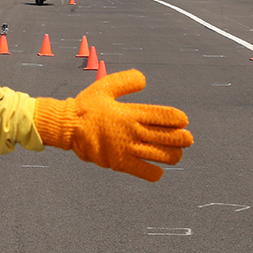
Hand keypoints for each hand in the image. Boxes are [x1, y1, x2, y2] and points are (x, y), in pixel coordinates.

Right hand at [34, 70, 192, 181]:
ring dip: (174, 155)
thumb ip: (127, 81)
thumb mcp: (105, 85)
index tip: (181, 121)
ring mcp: (127, 148)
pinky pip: (147, 173)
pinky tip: (156, 168)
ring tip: (175, 154)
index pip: (166, 116)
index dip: (179, 119)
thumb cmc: (87, 106)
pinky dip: (156, 172)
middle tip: (186, 139)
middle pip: (171, 137)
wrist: (67, 126)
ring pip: (164, 156)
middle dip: (184, 139)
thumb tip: (144, 80)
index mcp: (132, 112)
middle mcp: (133, 131)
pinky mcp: (120, 163)